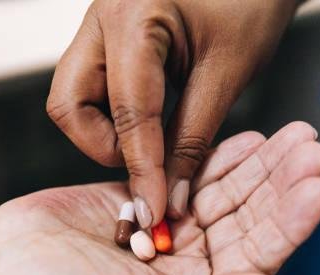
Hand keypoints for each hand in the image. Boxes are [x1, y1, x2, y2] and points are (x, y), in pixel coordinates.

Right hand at [0, 123, 319, 274]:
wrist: (7, 263)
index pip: (255, 257)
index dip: (289, 223)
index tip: (318, 188)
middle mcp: (190, 261)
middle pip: (249, 219)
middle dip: (282, 184)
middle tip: (314, 149)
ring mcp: (171, 225)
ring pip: (227, 192)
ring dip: (261, 164)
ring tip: (294, 135)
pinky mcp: (149, 194)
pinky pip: (191, 171)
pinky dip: (220, 155)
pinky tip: (250, 138)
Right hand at [48, 0, 299, 227]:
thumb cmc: (251, 1)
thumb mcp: (228, 72)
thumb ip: (193, 137)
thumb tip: (170, 195)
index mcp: (134, 13)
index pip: (129, 108)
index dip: (142, 166)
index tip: (154, 209)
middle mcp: (101, 16)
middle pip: (68, 103)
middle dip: (103, 145)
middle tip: (146, 160)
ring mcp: (97, 26)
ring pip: (73, 99)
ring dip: (107, 132)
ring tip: (154, 138)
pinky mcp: (105, 39)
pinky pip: (91, 88)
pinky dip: (114, 115)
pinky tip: (151, 118)